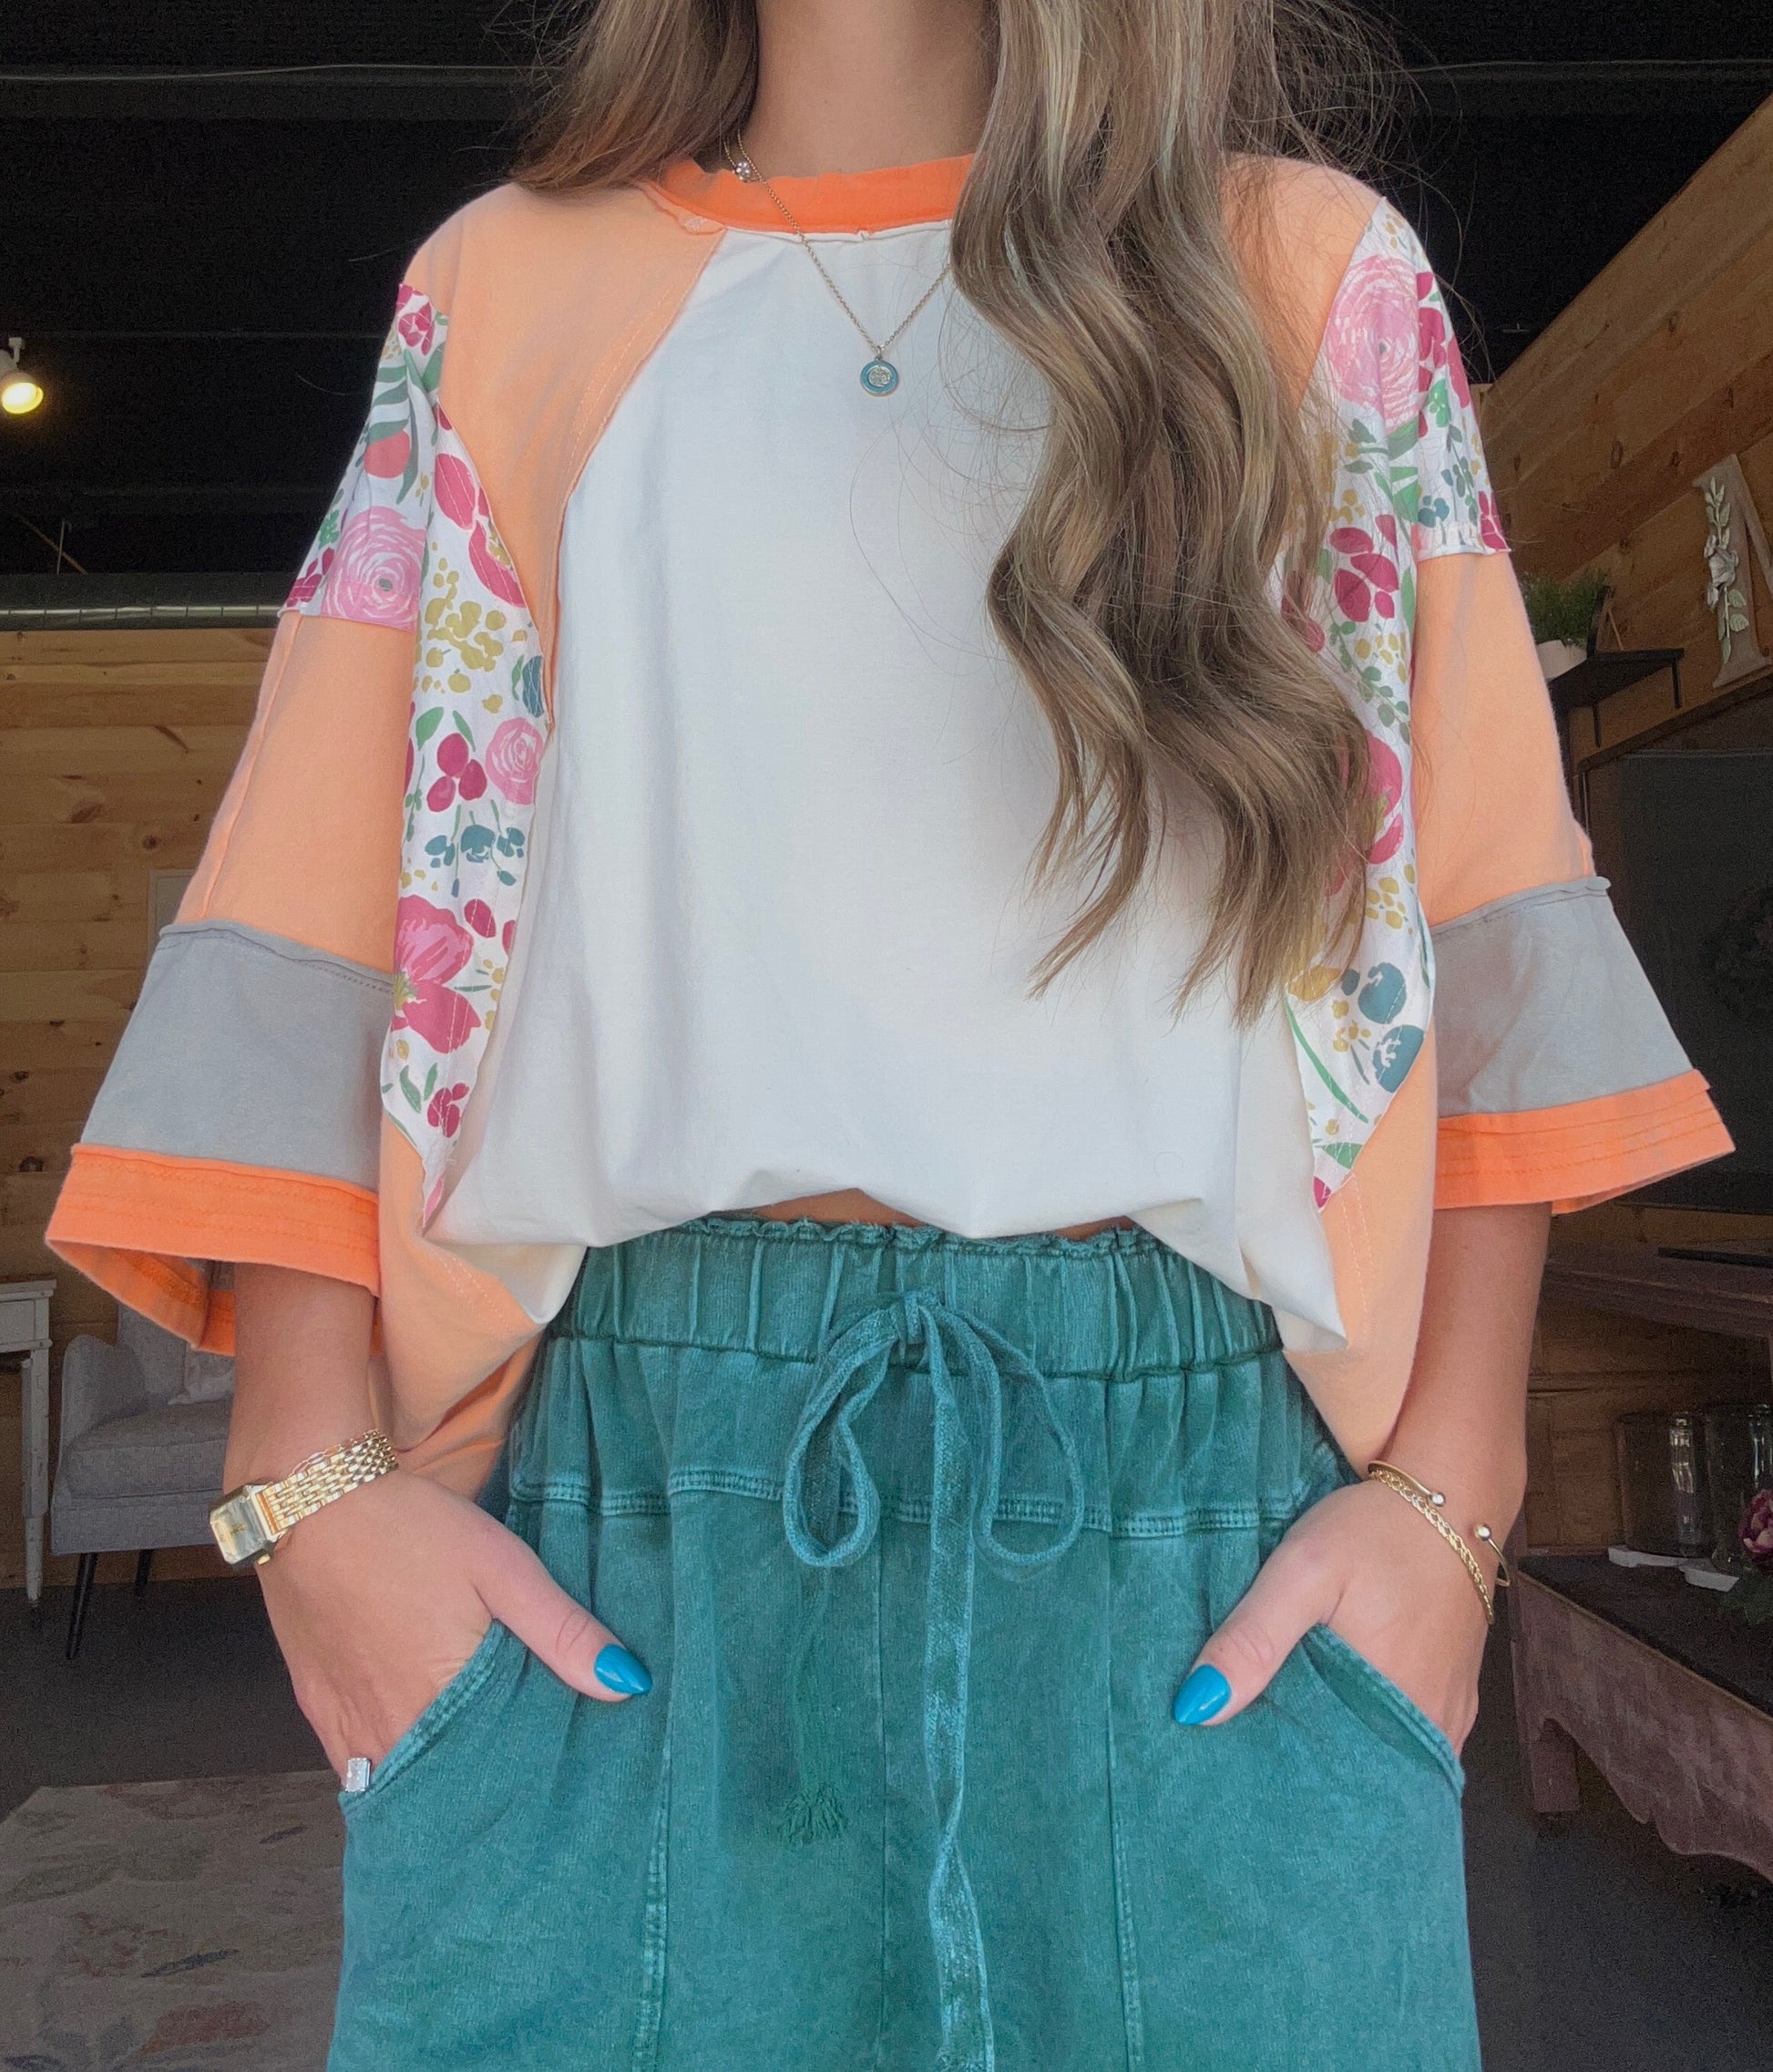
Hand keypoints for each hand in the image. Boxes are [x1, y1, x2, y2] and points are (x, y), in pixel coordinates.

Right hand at [256, 1467, 649, 1780]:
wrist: (307, 1499)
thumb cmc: (411, 1530)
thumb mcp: (503, 1568)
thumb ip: (563, 1631)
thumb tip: (629, 1684)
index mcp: (441, 1703)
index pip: (493, 1779)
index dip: (524, 1791)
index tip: (556, 1798)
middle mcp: (387, 1730)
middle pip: (442, 1789)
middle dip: (479, 1798)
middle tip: (522, 1801)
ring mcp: (344, 1723)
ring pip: (395, 1783)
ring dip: (431, 1787)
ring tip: (474, 1787)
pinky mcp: (315, 1706)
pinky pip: (354, 1764)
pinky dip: (386, 1769)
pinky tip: (415, 1759)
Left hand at [1173, 1477, 1490, 1750]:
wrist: (1451, 1493)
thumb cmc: (1376, 1531)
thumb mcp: (1302, 1571)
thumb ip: (1253, 1638)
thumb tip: (1195, 1708)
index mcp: (1388, 1709)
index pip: (1327, 1777)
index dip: (1279, 1779)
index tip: (1235, 1773)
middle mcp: (1427, 1726)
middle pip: (1358, 1774)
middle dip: (1307, 1770)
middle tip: (1250, 1759)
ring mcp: (1447, 1714)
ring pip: (1385, 1755)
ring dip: (1341, 1749)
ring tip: (1284, 1737)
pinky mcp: (1455, 1695)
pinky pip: (1409, 1735)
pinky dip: (1373, 1731)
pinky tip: (1334, 1713)